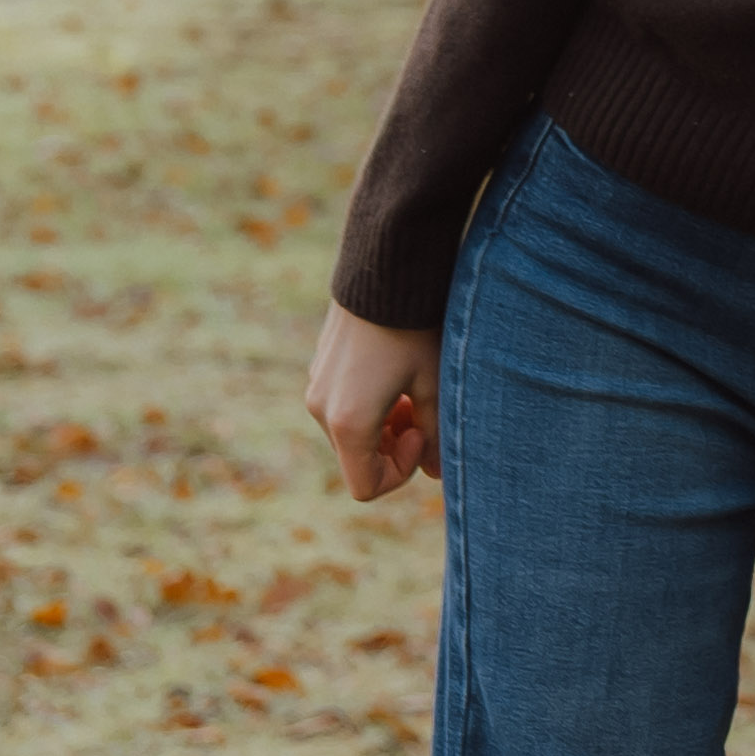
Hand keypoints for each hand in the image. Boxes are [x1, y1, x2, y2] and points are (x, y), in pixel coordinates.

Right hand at [301, 304, 438, 498]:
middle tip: (423, 410)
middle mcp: (321, 409)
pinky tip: (395, 372)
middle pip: (358, 459)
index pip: (366, 487)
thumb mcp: (434, 382)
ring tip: (412, 388)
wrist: (385, 269)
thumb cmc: (415, 328)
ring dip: (384, 424)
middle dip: (394, 446)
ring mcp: (315, 387)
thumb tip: (439, 473)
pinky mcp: (318, 368)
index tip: (423, 434)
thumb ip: (436, 434)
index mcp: (348, 422)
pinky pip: (342, 406)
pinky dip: (370, 405)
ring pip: (351, 433)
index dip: (401, 472)